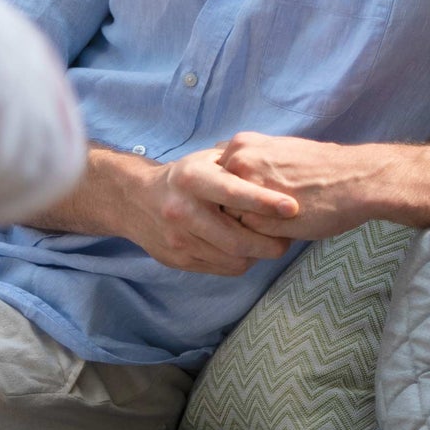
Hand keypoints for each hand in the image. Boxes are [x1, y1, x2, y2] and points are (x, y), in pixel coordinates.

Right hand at [124, 144, 300, 275]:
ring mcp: (179, 240)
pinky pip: (222, 269)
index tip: (292, 207)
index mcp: (191, 179)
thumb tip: (278, 172)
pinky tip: (246, 250)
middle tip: (289, 239)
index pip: (232, 193)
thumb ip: (238, 166)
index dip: (264, 202)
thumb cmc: (184, 177)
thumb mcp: (206, 160)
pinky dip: (240, 261)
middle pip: (236, 240)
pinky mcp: (178, 261)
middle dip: (270, 243)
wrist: (136, 200)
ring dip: (257, 254)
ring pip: (232, 259)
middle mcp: (182, 211)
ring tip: (270, 244)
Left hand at [217, 132, 390, 240]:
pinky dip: (261, 238)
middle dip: (236, 210)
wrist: (357, 180)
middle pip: (218, 199)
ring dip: (247, 225)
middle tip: (268, 213)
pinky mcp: (259, 216)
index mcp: (241, 144)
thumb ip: (251, 164)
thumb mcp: (279, 151)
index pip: (217, 179)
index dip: (235, 194)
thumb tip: (226, 184)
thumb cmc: (322, 169)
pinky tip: (285, 229)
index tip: (254, 199)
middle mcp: (238, 162)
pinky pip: (247, 236)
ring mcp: (246, 189)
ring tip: (278, 220)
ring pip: (231, 219)